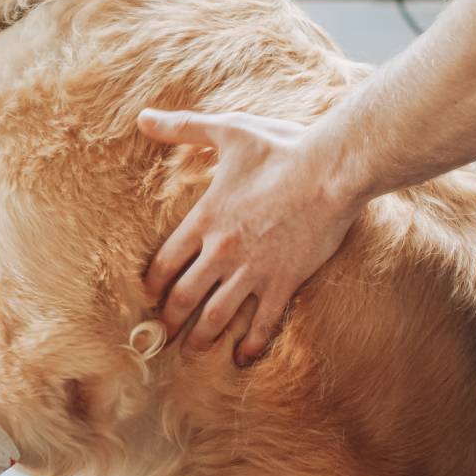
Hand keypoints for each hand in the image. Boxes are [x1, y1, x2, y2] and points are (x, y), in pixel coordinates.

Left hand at [137, 108, 362, 364]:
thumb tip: (143, 117)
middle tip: (164, 334)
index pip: (164, 263)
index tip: (148, 298)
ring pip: (216, 316)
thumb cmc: (280, 148)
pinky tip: (242, 358)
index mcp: (204, 219)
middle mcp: (222, 251)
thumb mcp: (227, 131)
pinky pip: (263, 323)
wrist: (332, 169)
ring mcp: (253, 270)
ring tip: (190, 352)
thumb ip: (182, 128)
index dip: (152, 285)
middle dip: (170, 319)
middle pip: (184, 296)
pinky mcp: (285, 282)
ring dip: (200, 338)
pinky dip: (251, 344)